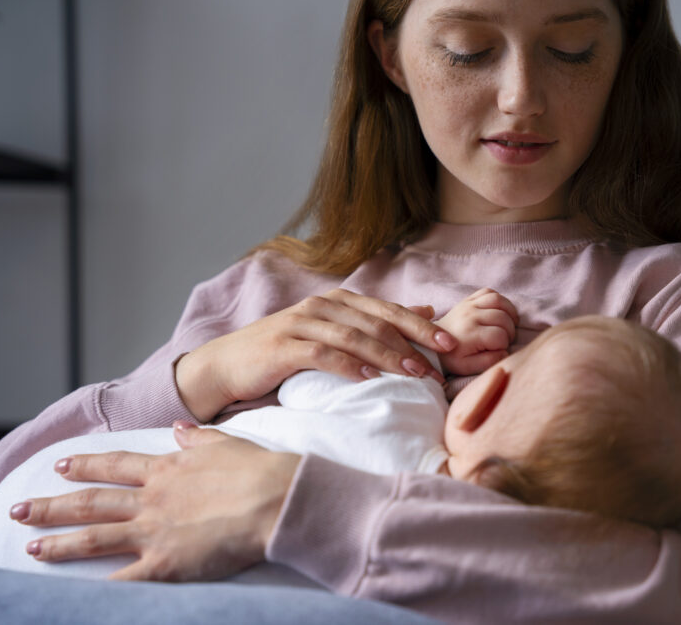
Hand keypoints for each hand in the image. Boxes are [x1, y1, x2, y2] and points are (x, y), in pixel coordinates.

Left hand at [13, 424, 296, 581]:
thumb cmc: (259, 469)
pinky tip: (77, 595)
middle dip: (52, 506)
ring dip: (60, 543)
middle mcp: (152, 498)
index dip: (85, 466)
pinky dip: (99, 588)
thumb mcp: (226, 442)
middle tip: (20, 509)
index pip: (115, 466)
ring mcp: (154, 531)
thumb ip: (198, 437)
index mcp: (167, 468)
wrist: (276, 498)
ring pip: (95, 537)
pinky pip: (124, 580)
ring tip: (31, 546)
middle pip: (92, 502)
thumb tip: (179, 427)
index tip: (61, 465)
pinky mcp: (165, 564)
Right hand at [176, 288, 456, 421]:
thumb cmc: (286, 352)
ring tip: (415, 373)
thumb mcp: (333, 332)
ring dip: (388, 356)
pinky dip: (349, 366)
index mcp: (339, 301)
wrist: (228, 365)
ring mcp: (302, 324)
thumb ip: (376, 322)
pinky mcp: (284, 346)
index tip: (452, 345)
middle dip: (413, 343)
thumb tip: (426, 312)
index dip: (422, 327)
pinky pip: (323, 354)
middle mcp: (322, 306)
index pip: (389, 311)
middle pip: (378, 322)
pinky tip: (370, 379)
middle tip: (440, 364)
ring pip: (355, 337)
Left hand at [436, 288, 517, 374]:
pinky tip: (500, 312)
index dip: (505, 344)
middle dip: (510, 330)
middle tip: (506, 339)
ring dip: (509, 312)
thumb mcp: (468, 367)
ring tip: (508, 324)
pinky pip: (489, 292)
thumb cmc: (452, 357)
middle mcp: (470, 315)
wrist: (432, 343)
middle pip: (503, 317)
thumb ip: (489, 361)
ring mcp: (468, 304)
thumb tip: (505, 352)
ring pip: (498, 300)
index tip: (499, 349)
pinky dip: (499, 301)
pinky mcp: (468, 299)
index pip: (500, 336)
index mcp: (470, 333)